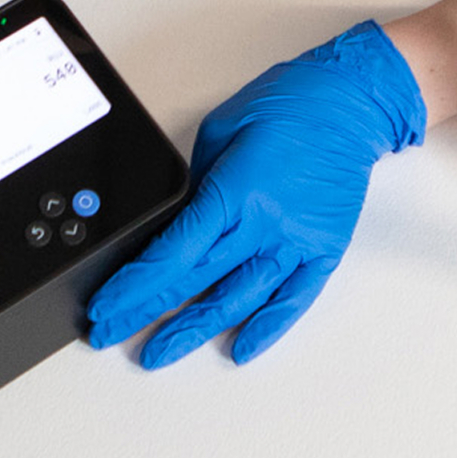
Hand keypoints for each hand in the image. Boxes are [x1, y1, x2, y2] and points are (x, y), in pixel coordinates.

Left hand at [87, 20, 425, 367]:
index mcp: (235, 190)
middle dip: (145, 312)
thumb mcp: (221, 129)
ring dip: (194, 330)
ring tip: (158, 353)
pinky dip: (267, 329)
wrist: (351, 104)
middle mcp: (265, 223)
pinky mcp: (324, 251)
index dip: (134, 286)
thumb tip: (174, 220)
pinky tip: (240, 350)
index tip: (105, 307)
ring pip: (238, 300)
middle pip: (194, 282)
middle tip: (109, 334)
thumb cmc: (288, 105)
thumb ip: (195, 182)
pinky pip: (294, 301)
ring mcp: (296, 242)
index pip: (173, 253)